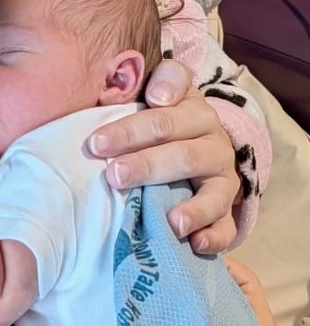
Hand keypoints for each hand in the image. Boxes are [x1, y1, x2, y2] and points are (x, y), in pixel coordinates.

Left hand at [89, 59, 239, 253]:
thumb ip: (157, 81)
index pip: (165, 115)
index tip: (97, 142)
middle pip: (182, 154)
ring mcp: (224, 178)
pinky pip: (226, 226)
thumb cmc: (161, 119)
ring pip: (212, 193)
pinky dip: (214, 236)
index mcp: (193, 111)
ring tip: (168, 222)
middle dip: (146, 165)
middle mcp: (214, 143)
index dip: (132, 128)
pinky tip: (196, 244)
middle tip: (113, 176)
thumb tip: (157, 96)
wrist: (195, 142)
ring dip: (191, 208)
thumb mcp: (158, 91)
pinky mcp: (226, 210)